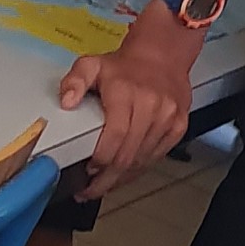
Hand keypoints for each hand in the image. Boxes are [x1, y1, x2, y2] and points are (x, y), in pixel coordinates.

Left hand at [60, 2, 202, 200]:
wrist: (162, 55)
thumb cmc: (124, 64)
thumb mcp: (91, 64)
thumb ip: (74, 81)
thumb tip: (66, 101)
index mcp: (127, 94)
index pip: (115, 136)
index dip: (101, 158)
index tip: (87, 170)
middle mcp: (150, 107)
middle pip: (129, 154)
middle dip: (108, 178)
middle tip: (90, 190)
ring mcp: (167, 119)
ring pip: (144, 159)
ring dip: (123, 177)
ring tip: (103, 186)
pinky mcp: (178, 126)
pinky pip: (157, 155)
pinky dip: (140, 168)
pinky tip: (125, 174)